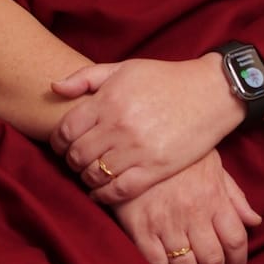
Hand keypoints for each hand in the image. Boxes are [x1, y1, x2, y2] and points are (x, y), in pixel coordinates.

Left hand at [49, 55, 244, 202]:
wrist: (209, 92)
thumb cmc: (164, 78)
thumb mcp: (125, 68)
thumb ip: (86, 77)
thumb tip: (54, 87)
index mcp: (108, 99)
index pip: (66, 130)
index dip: (57, 141)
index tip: (62, 144)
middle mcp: (119, 125)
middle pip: (77, 155)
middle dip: (71, 160)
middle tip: (76, 159)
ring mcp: (137, 149)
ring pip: (94, 175)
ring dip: (87, 177)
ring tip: (91, 172)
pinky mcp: (155, 168)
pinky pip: (118, 191)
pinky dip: (103, 195)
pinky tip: (102, 191)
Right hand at [113, 149, 260, 263]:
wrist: (136, 143)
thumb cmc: (179, 155)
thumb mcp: (212, 164)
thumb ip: (234, 195)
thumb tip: (255, 221)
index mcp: (213, 196)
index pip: (235, 240)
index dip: (239, 263)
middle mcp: (192, 213)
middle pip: (212, 260)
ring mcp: (165, 223)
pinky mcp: (141, 229)